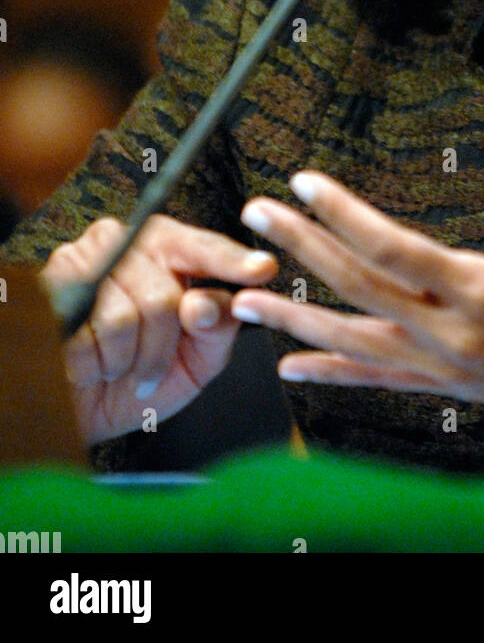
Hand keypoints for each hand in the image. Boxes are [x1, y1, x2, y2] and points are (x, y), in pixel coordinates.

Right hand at [40, 214, 277, 445]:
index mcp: (168, 248)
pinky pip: (87, 336)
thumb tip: (206, 305)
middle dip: (160, 349)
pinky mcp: (49, 287)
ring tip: (115, 365)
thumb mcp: (195, 361)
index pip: (203, 248)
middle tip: (146, 369)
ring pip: (126, 319)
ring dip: (125, 361)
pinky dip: (93, 365)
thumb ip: (215, 330)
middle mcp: (126, 241)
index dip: (232, 261)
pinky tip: (88, 364)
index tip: (264, 269)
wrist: (76, 411)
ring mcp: (83, 258)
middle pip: (165, 298)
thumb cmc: (139, 379)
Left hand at [233, 109, 483, 435]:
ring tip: (243, 300)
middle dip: (302, 248)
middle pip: (358, 287)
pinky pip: (376, 380)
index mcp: (480, 288)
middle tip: (256, 214)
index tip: (304, 183)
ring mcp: (442, 366)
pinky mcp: (444, 387)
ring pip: (354, 341)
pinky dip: (330, 373)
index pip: (393, 248)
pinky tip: (289, 369)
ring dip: (295, 321)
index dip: (343, 215)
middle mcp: (451, 333)